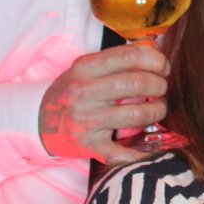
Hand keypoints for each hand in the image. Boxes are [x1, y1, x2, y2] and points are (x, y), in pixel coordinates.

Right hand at [39, 43, 169, 164]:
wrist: (40, 121)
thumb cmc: (75, 90)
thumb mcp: (89, 68)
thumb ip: (119, 59)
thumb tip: (157, 50)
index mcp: (85, 68)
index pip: (130, 56)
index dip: (156, 60)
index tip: (164, 67)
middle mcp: (83, 92)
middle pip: (138, 83)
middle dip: (160, 86)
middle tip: (161, 90)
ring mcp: (85, 120)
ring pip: (137, 114)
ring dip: (157, 111)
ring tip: (157, 109)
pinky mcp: (88, 145)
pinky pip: (121, 151)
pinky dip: (142, 152)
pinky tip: (152, 147)